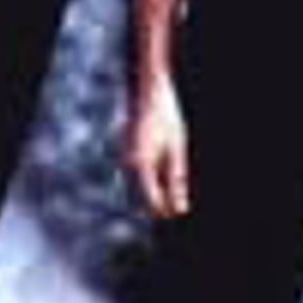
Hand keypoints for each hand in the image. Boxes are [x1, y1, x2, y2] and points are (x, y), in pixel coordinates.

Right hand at [124, 73, 190, 218]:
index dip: (166, 209)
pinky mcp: (125, 149)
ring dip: (152, 191)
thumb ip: (176, 181)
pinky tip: (160, 170)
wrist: (148, 90)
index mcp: (141, 163)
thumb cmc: (166, 118)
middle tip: (176, 204)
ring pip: (135, 185)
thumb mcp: (176, 149)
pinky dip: (147, 178)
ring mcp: (123, 154)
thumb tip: (180, 209)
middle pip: (140, 196)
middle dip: (157, 204)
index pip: (151, 200)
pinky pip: (134, 172)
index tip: (179, 212)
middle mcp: (127, 162)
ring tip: (169, 187)